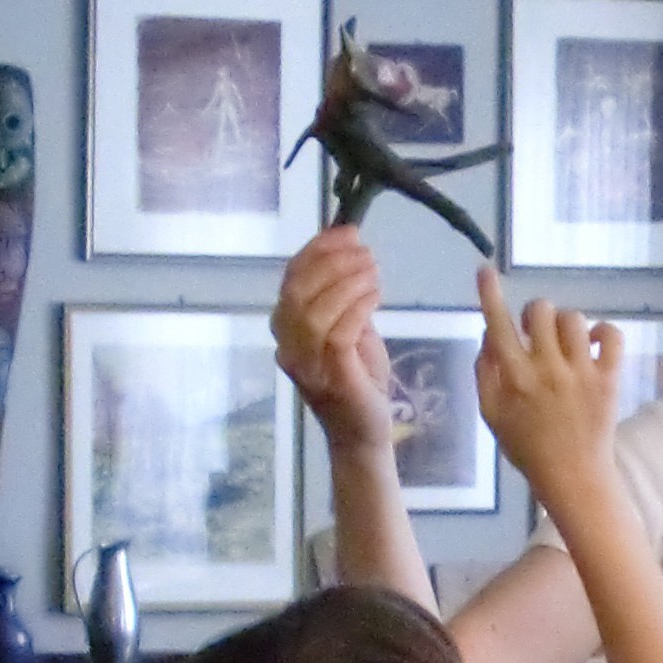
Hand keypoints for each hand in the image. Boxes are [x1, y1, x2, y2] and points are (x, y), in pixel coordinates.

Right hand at [272, 225, 391, 452]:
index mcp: (287, 327)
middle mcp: (287, 345)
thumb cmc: (356, 376)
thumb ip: (341, 293)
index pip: (291, 278)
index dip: (318, 249)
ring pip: (313, 312)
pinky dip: (357, 308)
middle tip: (367, 254)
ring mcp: (305, 364)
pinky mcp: (331, 378)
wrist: (363, 430)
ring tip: (374, 274)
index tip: (349, 232)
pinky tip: (375, 297)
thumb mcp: (347, 325)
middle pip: (297, 292)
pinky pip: (336, 335)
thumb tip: (349, 245)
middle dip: (333, 263)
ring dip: (347, 284)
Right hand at [473, 264, 622, 487]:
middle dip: (533, 312)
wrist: (573, 476)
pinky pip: (612, 335)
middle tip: (534, 332)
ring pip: (573, 319)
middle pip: (540, 311)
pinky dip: (604, 331)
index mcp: (515, 378)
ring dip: (564, 324)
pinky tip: (594, 343)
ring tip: (563, 343)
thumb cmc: (527, 447)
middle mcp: (548, 369)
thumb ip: (485, 374)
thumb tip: (489, 335)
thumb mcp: (492, 415)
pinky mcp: (609, 378)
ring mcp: (582, 372)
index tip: (486, 270)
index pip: (498, 326)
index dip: (490, 295)